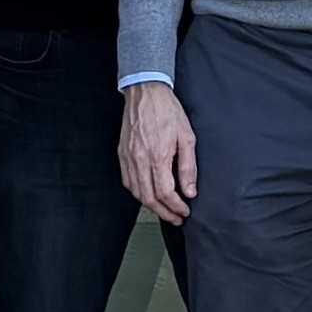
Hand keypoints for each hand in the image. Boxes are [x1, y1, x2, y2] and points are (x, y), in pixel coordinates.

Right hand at [118, 84, 198, 224]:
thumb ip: (188, 167)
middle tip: (176, 218)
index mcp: (158, 155)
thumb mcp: (186, 136)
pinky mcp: (122, 154)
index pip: (166, 192)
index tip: (184, 211)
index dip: (176, 207)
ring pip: (137, 192)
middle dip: (164, 213)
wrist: (145, 92)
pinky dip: (138, 193)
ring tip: (164, 210)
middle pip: (149, 198)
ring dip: (151, 206)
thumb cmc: (167, 110)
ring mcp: (128, 158)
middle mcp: (140, 159)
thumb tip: (189, 191)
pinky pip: (128, 181)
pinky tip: (147, 195)